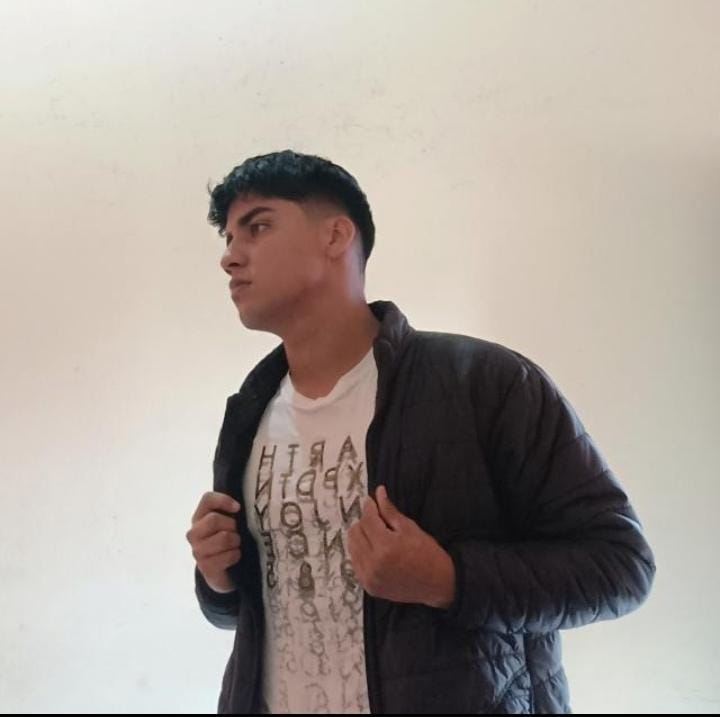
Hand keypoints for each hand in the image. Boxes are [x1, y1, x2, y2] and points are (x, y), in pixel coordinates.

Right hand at [186, 491, 241, 592]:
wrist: (225, 572)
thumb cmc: (228, 541)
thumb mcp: (228, 522)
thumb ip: (230, 511)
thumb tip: (239, 506)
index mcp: (199, 517)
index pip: (207, 499)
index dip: (224, 501)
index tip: (238, 508)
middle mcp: (194, 533)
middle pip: (214, 520)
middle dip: (232, 526)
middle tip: (236, 532)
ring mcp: (197, 551)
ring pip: (224, 537)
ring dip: (236, 542)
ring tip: (235, 545)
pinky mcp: (205, 567)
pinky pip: (228, 556)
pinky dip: (236, 555)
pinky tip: (233, 557)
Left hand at [347, 486, 455, 608]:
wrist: (438, 584)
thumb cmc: (428, 554)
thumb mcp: (410, 528)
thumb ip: (389, 510)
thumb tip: (378, 492)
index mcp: (386, 547)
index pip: (367, 520)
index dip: (369, 507)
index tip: (371, 501)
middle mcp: (374, 564)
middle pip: (355, 532)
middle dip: (364, 522)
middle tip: (377, 520)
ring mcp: (370, 578)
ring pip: (352, 547)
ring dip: (361, 537)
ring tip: (376, 535)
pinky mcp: (369, 587)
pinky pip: (355, 563)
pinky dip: (361, 552)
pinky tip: (374, 550)